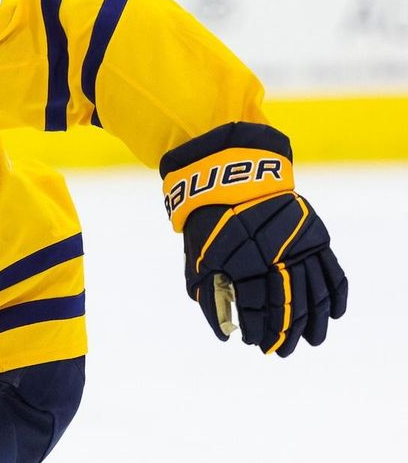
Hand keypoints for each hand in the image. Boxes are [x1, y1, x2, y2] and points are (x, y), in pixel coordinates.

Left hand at [183, 191, 347, 356]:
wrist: (231, 181)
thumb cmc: (209, 224)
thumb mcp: (197, 260)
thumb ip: (210, 298)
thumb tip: (223, 335)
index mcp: (244, 264)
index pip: (257, 310)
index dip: (258, 331)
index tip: (254, 343)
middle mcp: (276, 258)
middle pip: (288, 307)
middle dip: (285, 334)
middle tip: (281, 351)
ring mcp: (300, 247)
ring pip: (314, 295)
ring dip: (314, 322)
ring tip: (311, 341)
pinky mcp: (315, 237)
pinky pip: (332, 272)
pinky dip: (336, 295)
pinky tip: (334, 315)